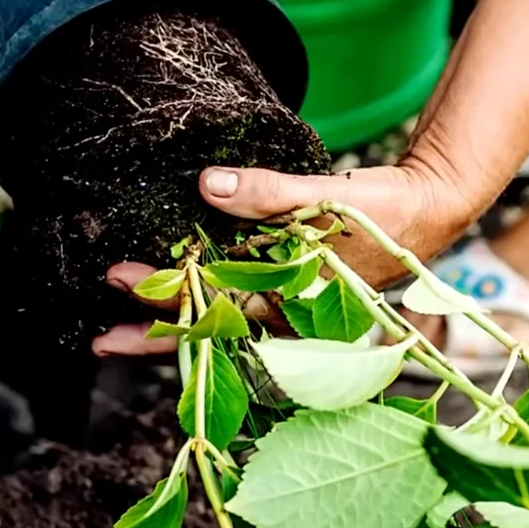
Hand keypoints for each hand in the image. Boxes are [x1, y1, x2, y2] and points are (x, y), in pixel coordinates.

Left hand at [91, 158, 478, 355]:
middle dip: (156, 335)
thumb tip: (205, 185)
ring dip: (173, 324)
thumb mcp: (328, 199)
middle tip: (100, 341)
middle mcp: (288, 319)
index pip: (218, 311)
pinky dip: (201, 304)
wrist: (428, 212)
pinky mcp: (287, 293)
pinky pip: (235, 306)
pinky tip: (169, 297)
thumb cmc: (385, 212)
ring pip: (220, 326)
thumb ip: (267, 193)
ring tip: (118, 331)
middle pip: (212, 335)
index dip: (165, 302)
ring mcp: (287, 310)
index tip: (120, 282)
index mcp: (297, 306)